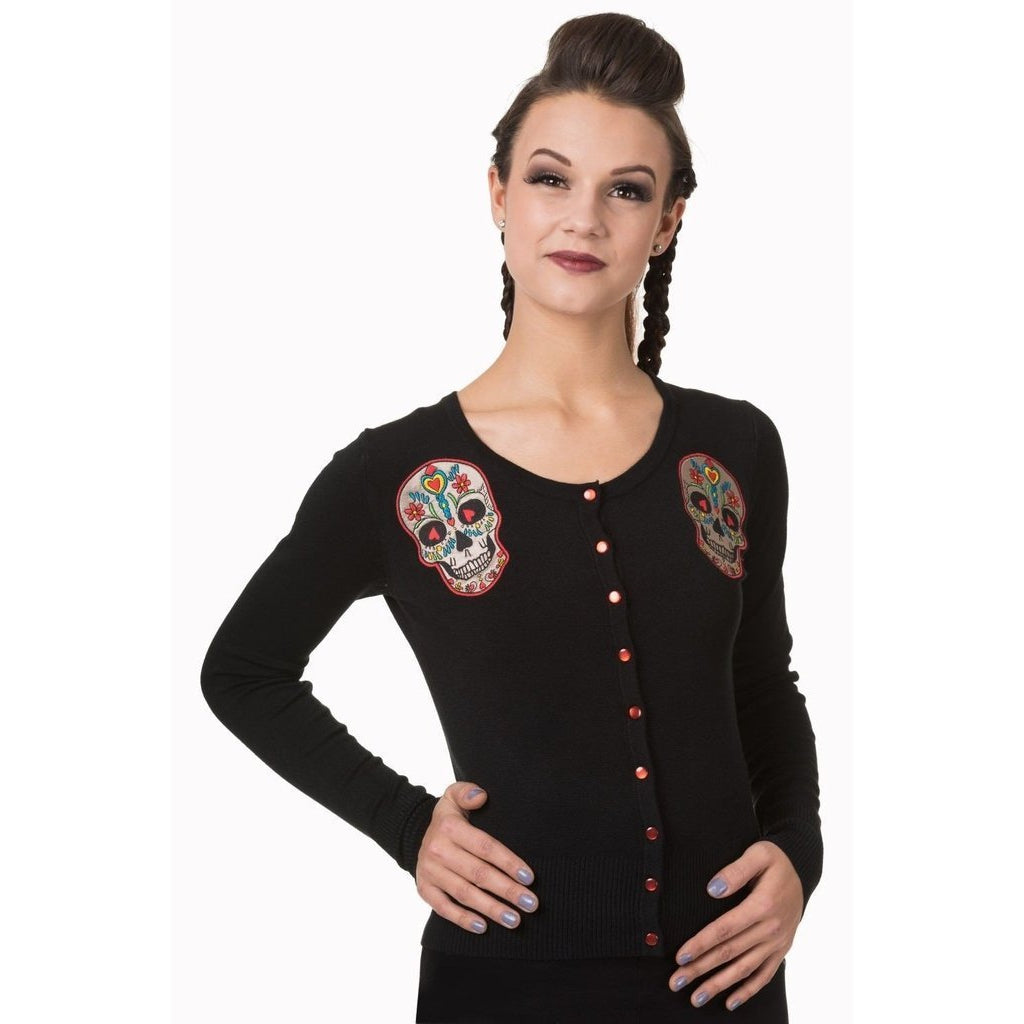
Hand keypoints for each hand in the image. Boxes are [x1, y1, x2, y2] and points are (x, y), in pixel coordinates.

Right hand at [414, 782, 539, 934]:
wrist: (414, 833)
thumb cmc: (448, 816)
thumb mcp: (453, 795)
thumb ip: (467, 792)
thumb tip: (481, 796)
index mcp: (449, 827)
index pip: (485, 847)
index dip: (508, 862)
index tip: (529, 877)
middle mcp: (438, 850)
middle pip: (478, 874)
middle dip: (507, 890)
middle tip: (531, 904)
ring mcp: (430, 872)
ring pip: (464, 894)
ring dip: (491, 909)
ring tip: (515, 920)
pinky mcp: (424, 889)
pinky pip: (443, 908)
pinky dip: (463, 919)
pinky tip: (483, 927)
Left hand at [669, 840, 802, 1010]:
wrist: (802, 869)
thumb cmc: (775, 860)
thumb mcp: (758, 854)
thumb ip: (735, 871)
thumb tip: (713, 889)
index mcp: (762, 905)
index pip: (725, 929)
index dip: (701, 944)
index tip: (680, 957)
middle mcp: (770, 928)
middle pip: (730, 953)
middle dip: (701, 969)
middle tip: (676, 982)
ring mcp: (777, 942)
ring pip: (744, 969)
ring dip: (719, 985)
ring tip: (696, 998)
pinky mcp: (781, 949)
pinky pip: (765, 975)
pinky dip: (748, 991)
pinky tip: (730, 1002)